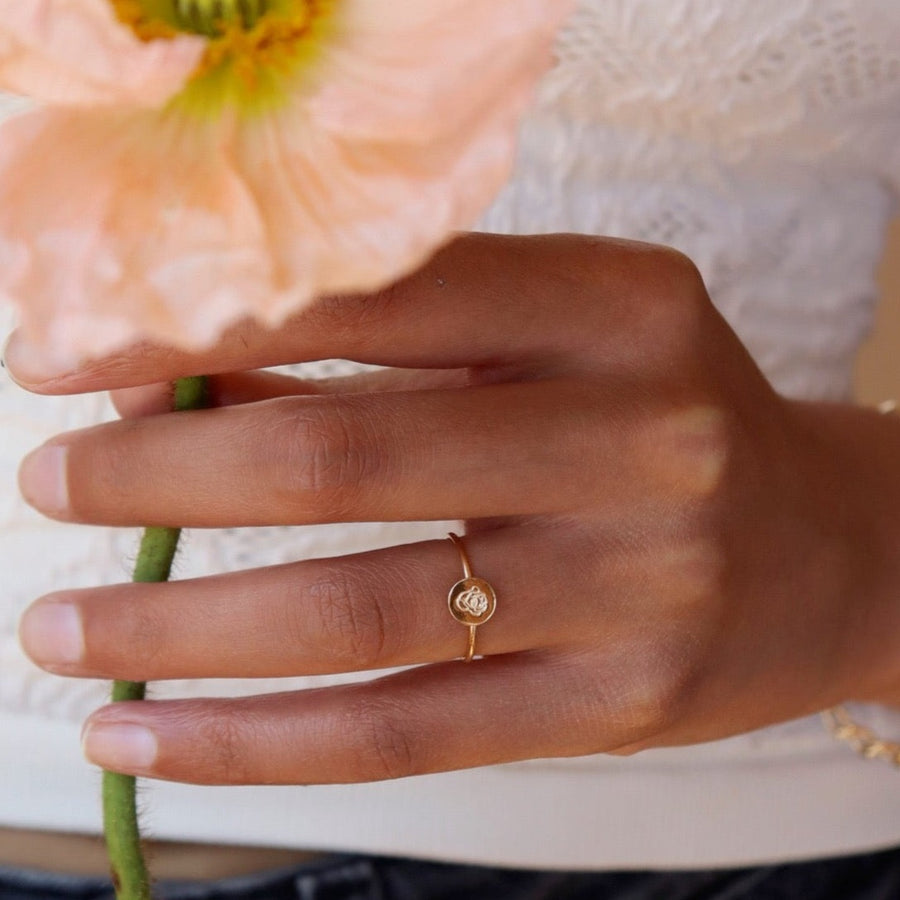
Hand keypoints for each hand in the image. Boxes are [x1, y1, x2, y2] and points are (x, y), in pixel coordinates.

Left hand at [11, 232, 899, 784]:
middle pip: (343, 457)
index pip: (373, 293)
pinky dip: (253, 744)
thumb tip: (174, 385)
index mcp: (615, 306)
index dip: (201, 321)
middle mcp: (637, 437)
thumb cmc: (664, 419)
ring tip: (60, 625)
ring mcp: (634, 585)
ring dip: (179, 625)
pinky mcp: (615, 707)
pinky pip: (401, 736)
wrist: (822, 546)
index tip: (72, 351)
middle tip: (49, 482)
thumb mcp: (552, 344)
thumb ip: (383, 351)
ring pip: (355, 614)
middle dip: (160, 474)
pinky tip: (143, 738)